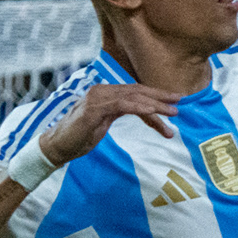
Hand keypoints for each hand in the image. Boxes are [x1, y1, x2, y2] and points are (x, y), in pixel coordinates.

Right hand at [44, 80, 186, 158]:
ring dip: (155, 105)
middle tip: (180, 102)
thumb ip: (119, 113)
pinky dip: (140, 108)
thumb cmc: (80, 136)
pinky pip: (122, 105)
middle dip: (160, 96)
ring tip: (173, 113)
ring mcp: (97, 98)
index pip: (135, 92)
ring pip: (133, 97)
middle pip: (137, 91)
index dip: (155, 96)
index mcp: (105, 93)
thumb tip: (140, 113)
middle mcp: (102, 91)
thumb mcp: (104, 123)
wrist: (57, 146)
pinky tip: (154, 112)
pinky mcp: (94, 109)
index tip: (174, 101)